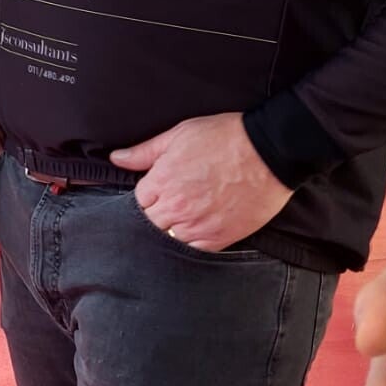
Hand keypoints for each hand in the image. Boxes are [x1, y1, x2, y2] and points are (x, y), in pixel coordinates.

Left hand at [111, 111, 289, 251]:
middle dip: (156, 215)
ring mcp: (198, 226)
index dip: (147, 197)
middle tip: (173, 204)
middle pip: (150, 224)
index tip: (158, 191)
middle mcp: (176, 208)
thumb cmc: (225, 138)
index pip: (137, 202)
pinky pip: (195, 250)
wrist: (269, 151)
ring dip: (173, 230)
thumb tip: (116, 159)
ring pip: (170, 239)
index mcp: (162, 182)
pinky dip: (194, 242)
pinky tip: (200, 228)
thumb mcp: (179, 135)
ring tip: (187, 216)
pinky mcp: (220, 238)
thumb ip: (144, 152)